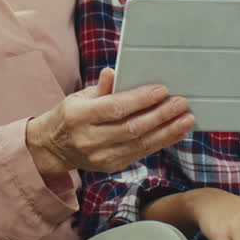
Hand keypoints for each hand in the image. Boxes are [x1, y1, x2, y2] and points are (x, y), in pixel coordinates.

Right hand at [26, 67, 193, 176]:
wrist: (54, 147)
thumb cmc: (71, 115)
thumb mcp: (79, 97)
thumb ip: (100, 88)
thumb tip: (113, 73)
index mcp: (79, 116)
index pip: (114, 108)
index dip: (140, 100)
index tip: (162, 90)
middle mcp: (89, 139)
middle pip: (131, 128)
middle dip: (160, 115)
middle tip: (181, 104)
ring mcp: (100, 157)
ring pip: (139, 144)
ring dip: (167, 131)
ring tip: (186, 119)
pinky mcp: (111, 167)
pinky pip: (140, 154)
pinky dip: (161, 142)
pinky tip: (175, 133)